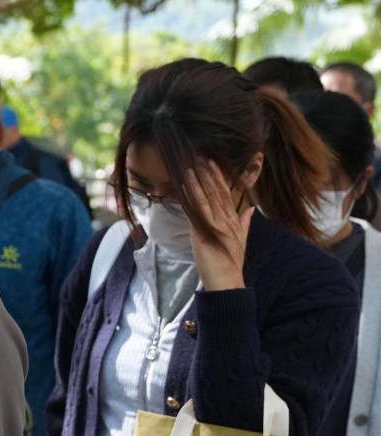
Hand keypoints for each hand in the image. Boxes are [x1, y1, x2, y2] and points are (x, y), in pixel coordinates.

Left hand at [187, 158, 251, 290]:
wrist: (226, 280)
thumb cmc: (231, 262)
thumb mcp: (241, 239)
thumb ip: (245, 222)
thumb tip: (250, 208)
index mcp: (236, 219)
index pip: (232, 192)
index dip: (228, 175)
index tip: (221, 161)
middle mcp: (228, 219)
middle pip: (220, 190)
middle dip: (212, 172)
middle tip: (204, 155)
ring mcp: (218, 224)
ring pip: (209, 196)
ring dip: (200, 179)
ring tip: (193, 164)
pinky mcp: (206, 232)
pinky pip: (198, 210)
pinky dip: (192, 196)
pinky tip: (186, 185)